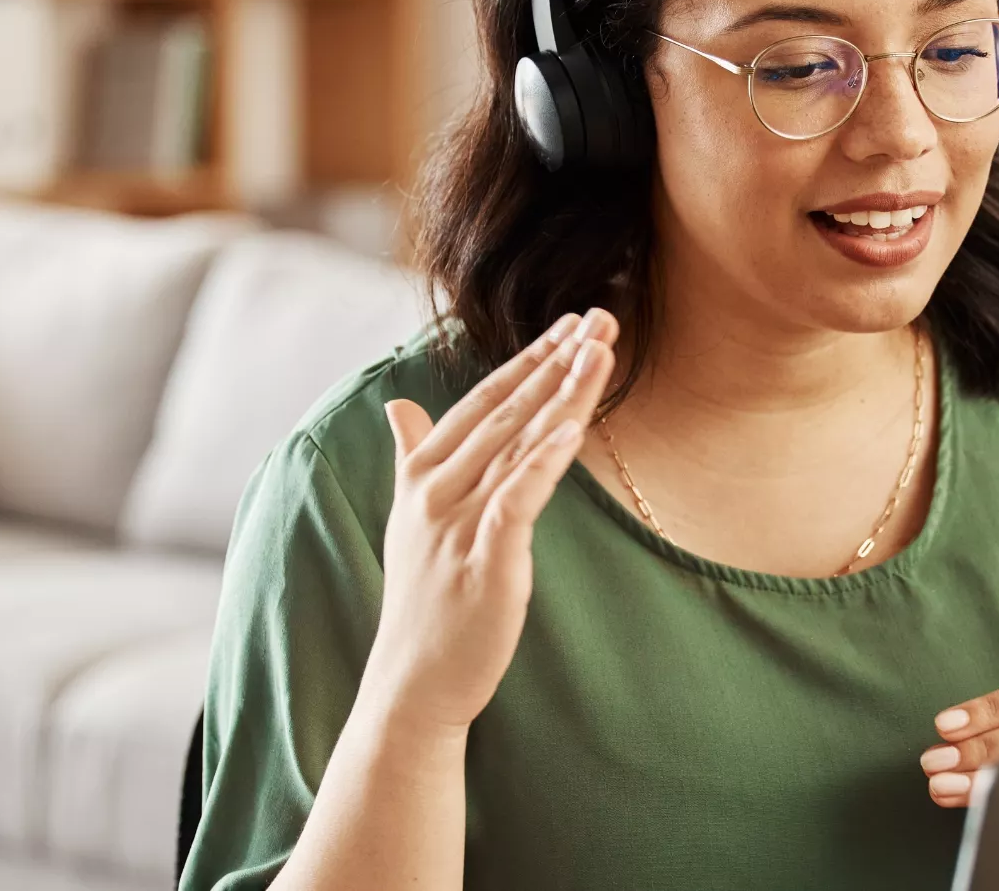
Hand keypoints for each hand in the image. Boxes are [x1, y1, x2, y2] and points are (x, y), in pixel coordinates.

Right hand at [357, 309, 616, 734]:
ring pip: (519, 444)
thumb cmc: (422, 599)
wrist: (413, 680)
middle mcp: (437, 490)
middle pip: (508, 412)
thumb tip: (395, 404)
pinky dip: (544, 460)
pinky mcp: (486, 560)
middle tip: (602, 318)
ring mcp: (459, 523)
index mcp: (422, 473)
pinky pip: (518, 498)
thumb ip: (409, 455)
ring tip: (601, 351)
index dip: (528, 360)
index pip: (483, 401)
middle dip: (557, 362)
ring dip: (563, 394)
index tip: (569, 325)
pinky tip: (572, 428)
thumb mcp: (409, 518)